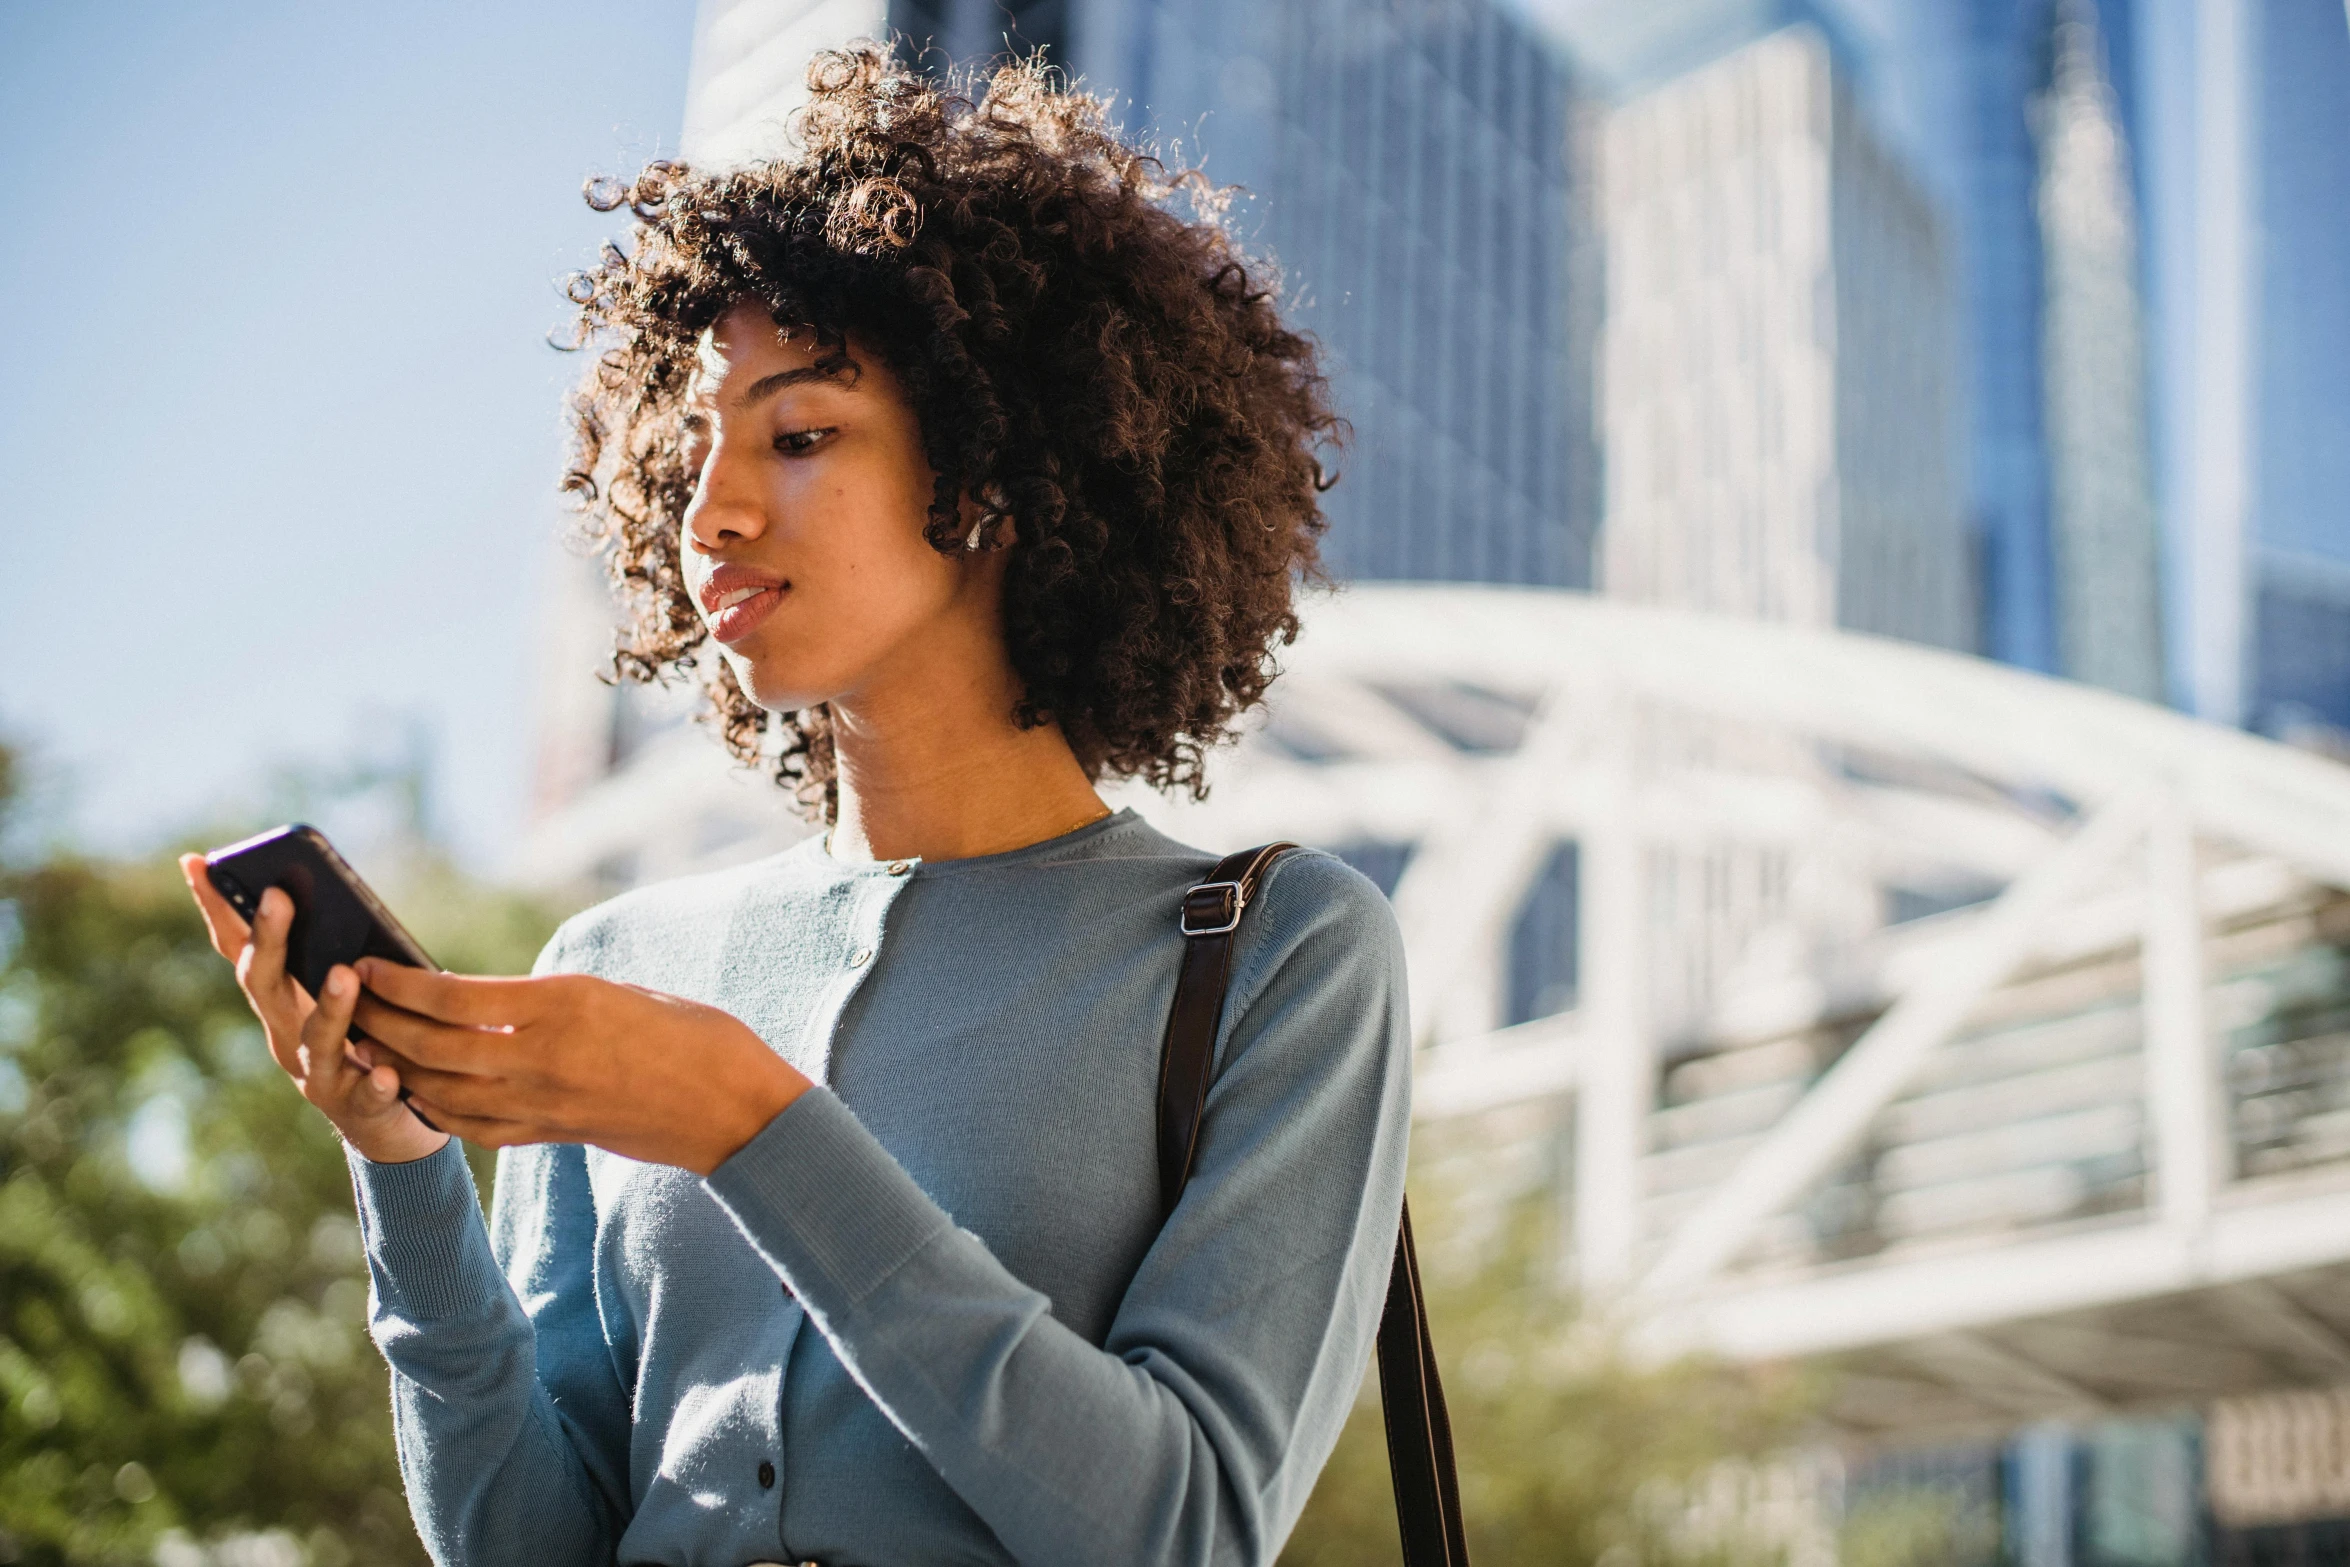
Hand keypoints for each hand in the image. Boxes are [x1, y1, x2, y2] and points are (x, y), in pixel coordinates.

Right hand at [179, 854, 448, 1164]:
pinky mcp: (358, 1106)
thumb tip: (324, 888)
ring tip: (342, 975)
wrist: (382, 1120)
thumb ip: (333, 948)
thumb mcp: (341, 988)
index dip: (215, 908)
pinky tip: (388, 1073)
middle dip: (268, 940)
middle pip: (265, 986)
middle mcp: (284, 1034)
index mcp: (278, 1000)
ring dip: (328, 1007)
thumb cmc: (362, 1037)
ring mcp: (318, 1073)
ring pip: (316, 1040)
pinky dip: (375, 1083)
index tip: (198, 862)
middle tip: (278, 896)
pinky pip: (366, 1094)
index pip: (238, 948)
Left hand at [348, 962, 810, 1176]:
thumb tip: (481, 1001)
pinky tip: (412, 1089)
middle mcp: (539, 1060)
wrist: (731, 1108)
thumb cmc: (690, 1034)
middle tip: (340, 996)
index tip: (364, 961)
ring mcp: (540, 1105)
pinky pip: (468, 1125)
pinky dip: (430, 1105)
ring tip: (361, 1039)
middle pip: (430, 1045)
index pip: (452, 996)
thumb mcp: (614, 991)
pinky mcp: (547, 1135)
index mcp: (561, 1008)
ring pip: (437, 1089)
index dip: (398, 982)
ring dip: (392, 1065)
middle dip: (377, 1021)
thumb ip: (545, 1000)